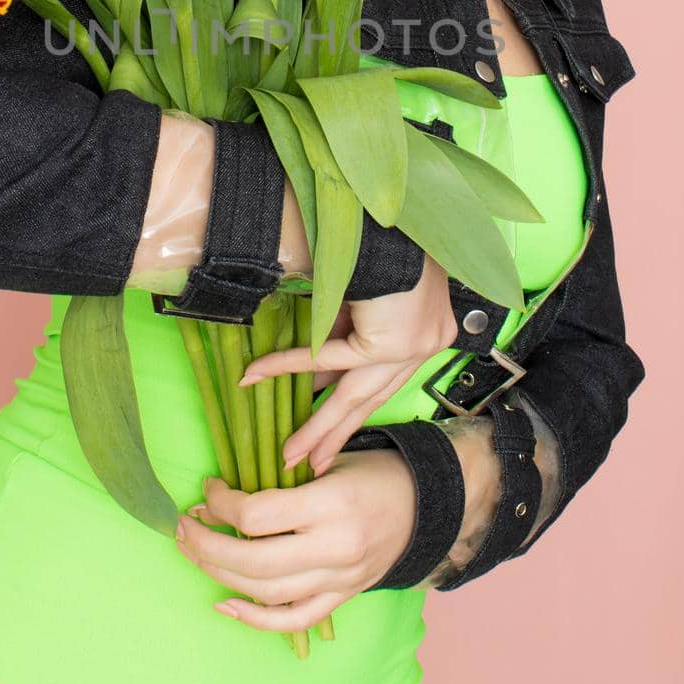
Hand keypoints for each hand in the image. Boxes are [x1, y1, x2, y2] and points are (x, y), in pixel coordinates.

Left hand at [174, 449, 416, 631]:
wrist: (426, 506)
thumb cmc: (373, 473)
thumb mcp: (331, 460)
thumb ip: (282, 479)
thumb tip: (220, 497)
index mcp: (331, 504)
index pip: (258, 514)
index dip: (221, 503)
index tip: (208, 490)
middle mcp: (335, 548)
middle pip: (254, 560)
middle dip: (207, 546)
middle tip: (183, 527)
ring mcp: (339, 580)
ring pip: (266, 593)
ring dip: (220, 576)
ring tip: (193, 553)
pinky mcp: (341, 599)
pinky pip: (292, 620)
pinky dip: (254, 619)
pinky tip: (224, 603)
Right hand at [238, 254, 457, 474]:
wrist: (391, 222)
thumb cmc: (380, 242)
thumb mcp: (362, 292)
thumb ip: (346, 324)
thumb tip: (315, 358)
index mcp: (426, 332)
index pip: (383, 380)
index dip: (352, 408)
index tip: (328, 432)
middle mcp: (425, 345)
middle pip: (372, 398)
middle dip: (335, 431)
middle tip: (310, 461)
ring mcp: (412, 347)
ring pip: (355, 394)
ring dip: (318, 425)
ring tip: (292, 452)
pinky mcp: (391, 343)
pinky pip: (329, 357)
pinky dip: (290, 363)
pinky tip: (257, 374)